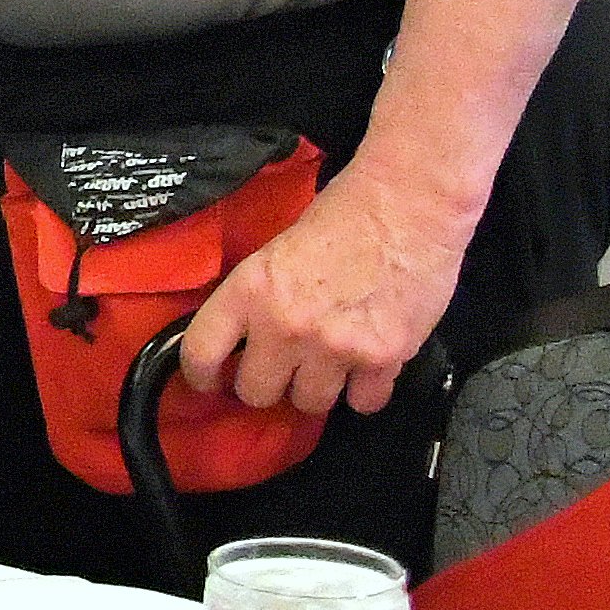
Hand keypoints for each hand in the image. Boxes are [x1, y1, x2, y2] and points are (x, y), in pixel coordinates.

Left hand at [176, 171, 465, 418]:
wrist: (408, 205)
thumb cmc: (342, 215)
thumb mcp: (275, 252)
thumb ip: (257, 298)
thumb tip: (244, 339)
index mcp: (249, 290)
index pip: (200, 352)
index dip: (200, 375)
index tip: (209, 381)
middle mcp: (285, 325)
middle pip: (256, 392)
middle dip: (266, 383)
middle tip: (281, 369)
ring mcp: (335, 347)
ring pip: (309, 404)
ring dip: (316, 388)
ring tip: (328, 364)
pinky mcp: (384, 359)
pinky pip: (363, 404)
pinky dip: (364, 392)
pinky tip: (366, 368)